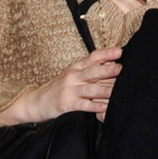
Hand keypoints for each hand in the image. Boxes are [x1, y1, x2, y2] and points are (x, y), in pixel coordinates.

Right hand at [0, 48, 121, 125]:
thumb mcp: (71, 75)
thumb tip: (111, 66)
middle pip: (93, 72)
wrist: (35, 102)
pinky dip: (96, 106)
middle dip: (109, 70)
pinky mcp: (67, 104)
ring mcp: (70, 90)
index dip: (106, 54)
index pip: (92, 57)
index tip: (120, 51)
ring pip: (92, 89)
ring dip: (106, 90)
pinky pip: (84, 105)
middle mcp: (73, 77)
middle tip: (121, 69)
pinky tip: (105, 107)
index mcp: (76, 68)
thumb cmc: (57, 89)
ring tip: (119, 91)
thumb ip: (88, 71)